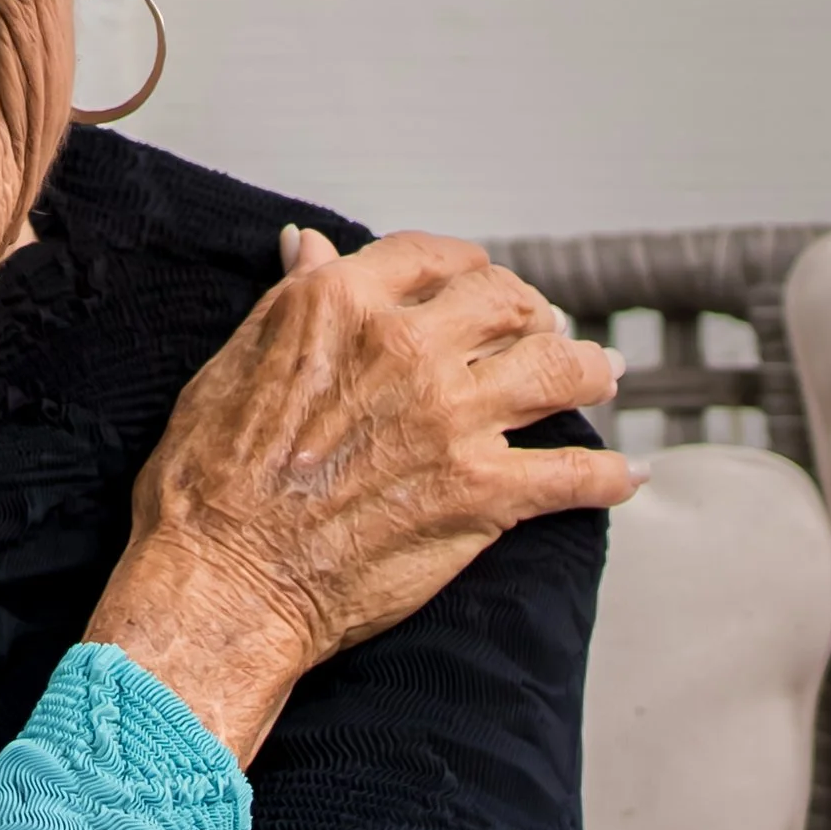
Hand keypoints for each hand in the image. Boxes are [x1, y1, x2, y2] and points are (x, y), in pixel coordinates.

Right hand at [87, 226, 636, 761]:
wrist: (222, 585)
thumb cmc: (205, 488)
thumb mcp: (229, 367)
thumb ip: (288, 303)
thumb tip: (307, 244)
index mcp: (341, 307)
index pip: (433, 259)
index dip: (464, 270)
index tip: (477, 287)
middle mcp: (406, 349)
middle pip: (509, 304)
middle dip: (533, 314)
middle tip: (542, 333)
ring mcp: (454, 420)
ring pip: (562, 369)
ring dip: (590, 371)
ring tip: (601, 376)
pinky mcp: (484, 494)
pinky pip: (576, 474)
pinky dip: (609, 477)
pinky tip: (625, 478)